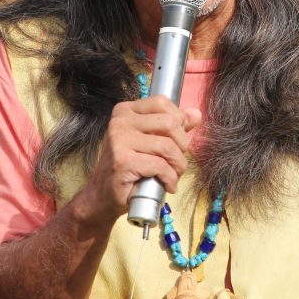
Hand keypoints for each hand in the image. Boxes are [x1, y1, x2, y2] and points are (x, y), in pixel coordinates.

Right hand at [73, 95, 201, 225]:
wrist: (102, 195)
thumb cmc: (129, 167)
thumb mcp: (150, 141)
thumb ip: (172, 126)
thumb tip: (195, 113)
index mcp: (125, 111)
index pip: (161, 102)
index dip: (178, 120)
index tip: (177, 139)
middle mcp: (120, 122)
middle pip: (169, 123)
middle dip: (182, 145)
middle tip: (177, 161)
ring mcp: (119, 140)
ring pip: (167, 146)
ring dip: (178, 165)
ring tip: (174, 175)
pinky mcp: (123, 161)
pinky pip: (160, 166)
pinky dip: (170, 179)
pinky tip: (167, 185)